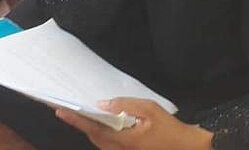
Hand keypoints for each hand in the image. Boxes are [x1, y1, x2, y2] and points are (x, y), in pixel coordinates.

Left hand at [56, 98, 212, 149]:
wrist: (188, 147)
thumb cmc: (171, 129)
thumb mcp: (150, 110)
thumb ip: (125, 105)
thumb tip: (103, 104)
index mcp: (124, 140)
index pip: (93, 129)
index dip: (76, 120)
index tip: (60, 110)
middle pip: (93, 137)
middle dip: (79, 123)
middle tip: (65, 108)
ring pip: (100, 141)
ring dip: (89, 128)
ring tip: (78, 112)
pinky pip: (108, 144)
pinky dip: (101, 133)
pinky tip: (100, 121)